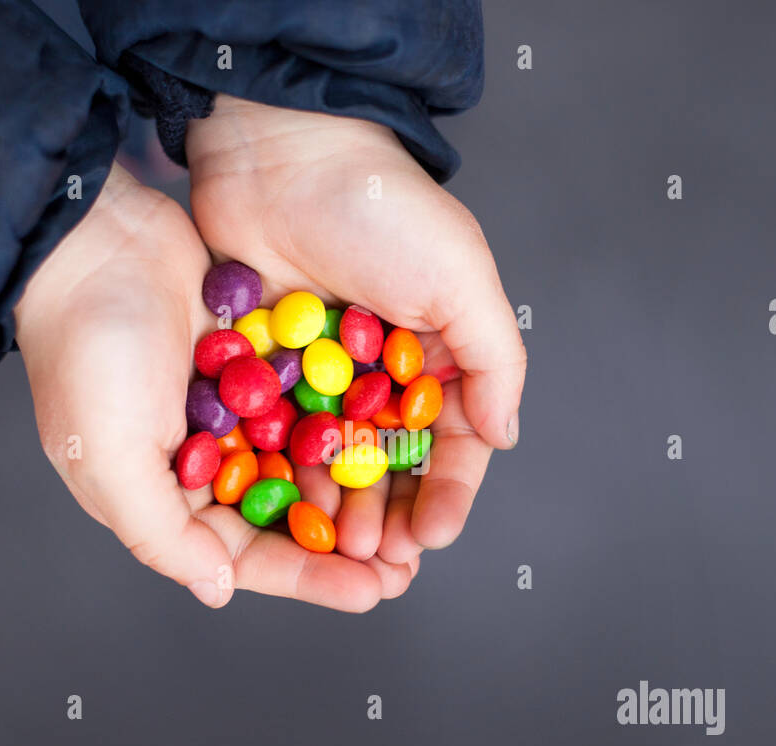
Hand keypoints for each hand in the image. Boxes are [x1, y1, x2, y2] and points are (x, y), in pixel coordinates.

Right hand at [14, 163, 409, 610]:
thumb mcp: (111, 458)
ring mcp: (235, 410)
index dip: (307, 576)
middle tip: (405, 563)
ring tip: (415, 511)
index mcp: (164, 494)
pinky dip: (352, 424)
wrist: (94, 237)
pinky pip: (315, 405)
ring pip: (309, 465)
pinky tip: (398, 439)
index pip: (245, 554)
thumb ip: (163, 533)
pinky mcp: (261, 363)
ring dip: (356, 490)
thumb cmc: (87, 352)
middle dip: (344, 544)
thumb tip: (218, 590)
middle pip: (286, 517)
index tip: (371, 591)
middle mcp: (204, 460)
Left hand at [186, 96, 526, 564]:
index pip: (452, 443)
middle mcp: (384, 372)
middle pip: (393, 466)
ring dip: (341, 510)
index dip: (446, 495)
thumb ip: (495, 361)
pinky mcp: (270, 369)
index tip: (431, 537)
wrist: (280, 151)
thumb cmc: (382, 209)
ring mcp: (325, 375)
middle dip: (391, 518)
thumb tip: (505, 436)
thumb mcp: (461, 279)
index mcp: (438, 353)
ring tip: (336, 549)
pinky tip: (288, 510)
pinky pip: (281, 436)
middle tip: (379, 562)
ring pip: (336, 462)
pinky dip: (287, 476)